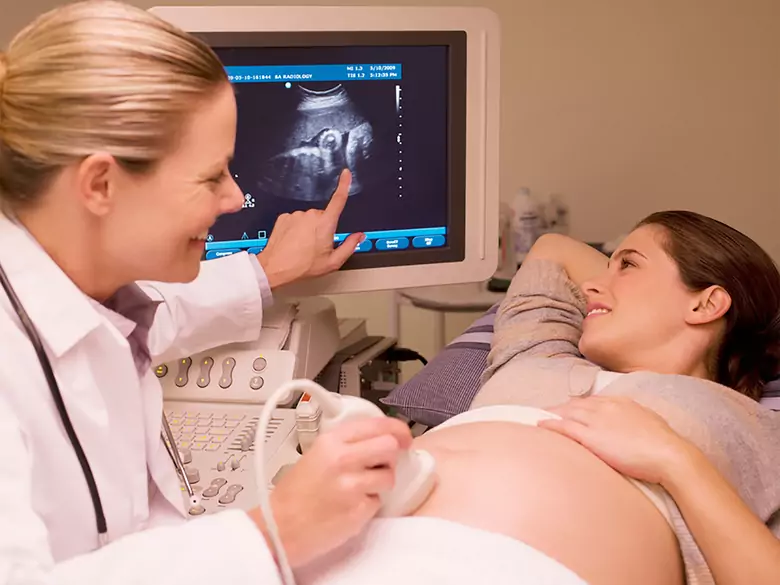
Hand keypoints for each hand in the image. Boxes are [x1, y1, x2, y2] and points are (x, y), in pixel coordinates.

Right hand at [250, 416, 412, 567]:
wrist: (278, 528)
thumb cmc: (293, 496)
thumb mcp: (315, 454)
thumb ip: (345, 444)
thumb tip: (377, 438)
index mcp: (330, 442)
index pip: (377, 425)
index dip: (396, 429)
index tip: (403, 435)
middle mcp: (342, 459)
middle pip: (390, 446)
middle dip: (392, 455)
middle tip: (384, 463)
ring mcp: (351, 485)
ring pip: (389, 475)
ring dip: (381, 482)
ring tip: (360, 488)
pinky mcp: (357, 510)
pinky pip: (378, 501)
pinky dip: (370, 504)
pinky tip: (351, 505)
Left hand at [257, 169, 363, 288]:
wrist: (275, 267)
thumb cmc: (303, 266)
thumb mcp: (332, 262)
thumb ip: (349, 246)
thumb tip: (359, 237)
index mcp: (325, 224)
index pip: (338, 200)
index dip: (344, 184)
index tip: (346, 173)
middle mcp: (311, 215)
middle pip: (323, 217)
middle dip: (322, 228)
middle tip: (316, 246)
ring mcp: (296, 215)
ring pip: (308, 219)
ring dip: (308, 230)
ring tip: (303, 246)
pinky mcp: (284, 217)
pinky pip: (295, 220)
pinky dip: (296, 230)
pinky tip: (293, 242)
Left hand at [538, 396, 689, 484]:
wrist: (669, 454)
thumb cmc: (664, 444)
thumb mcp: (648, 422)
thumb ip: (634, 420)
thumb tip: (630, 427)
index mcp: (621, 402)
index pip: (592, 401)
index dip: (578, 406)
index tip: (569, 409)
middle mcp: (606, 407)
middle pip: (576, 404)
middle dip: (561, 408)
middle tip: (548, 412)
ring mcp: (597, 420)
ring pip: (567, 413)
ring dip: (552, 414)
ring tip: (540, 417)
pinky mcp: (591, 436)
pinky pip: (565, 427)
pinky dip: (550, 425)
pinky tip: (540, 424)